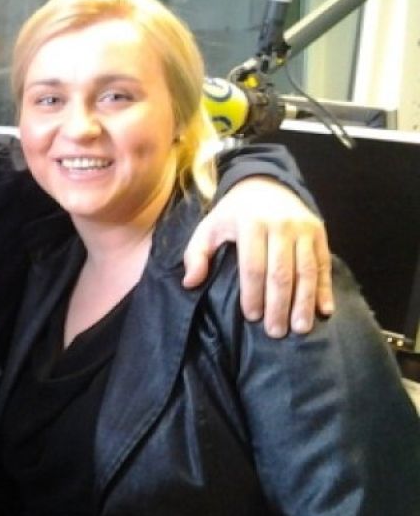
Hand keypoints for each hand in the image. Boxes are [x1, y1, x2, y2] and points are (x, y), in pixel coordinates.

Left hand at [183, 178, 333, 337]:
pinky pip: (323, 263)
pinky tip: (324, 309)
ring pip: (306, 271)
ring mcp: (303, 229)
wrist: (265, 183)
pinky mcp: (319, 232)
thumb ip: (196, 254)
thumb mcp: (209, 227)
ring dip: (304, 302)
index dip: (253, 294)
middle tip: (276, 332)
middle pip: (281, 273)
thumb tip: (190, 282)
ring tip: (300, 328)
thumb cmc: (233, 213)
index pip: (253, 267)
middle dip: (279, 305)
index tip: (252, 317)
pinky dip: (324, 288)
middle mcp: (281, 225)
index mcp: (251, 224)